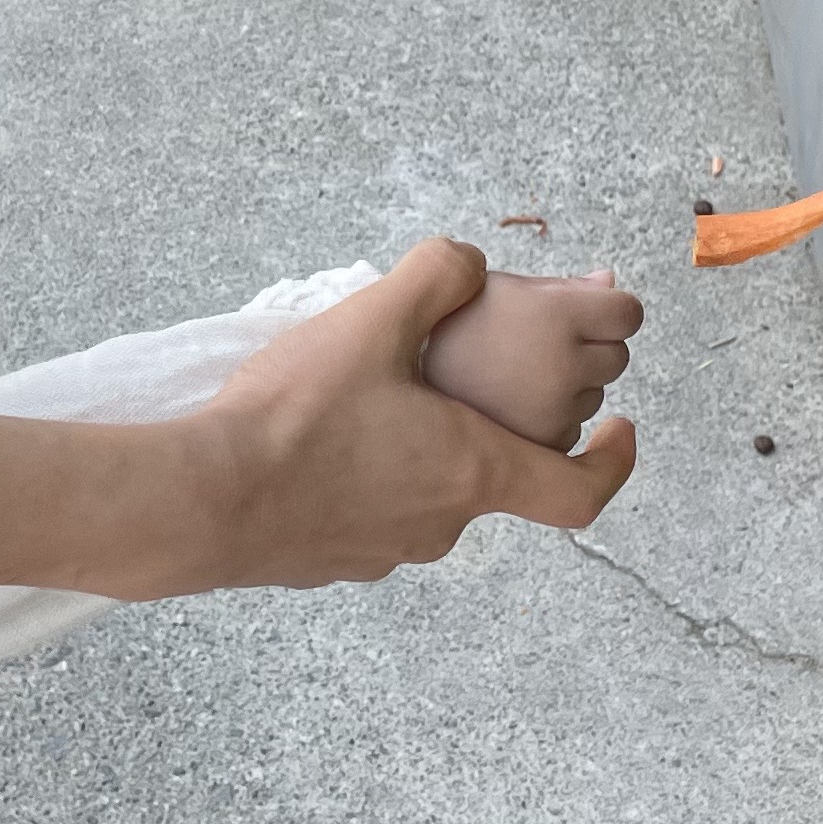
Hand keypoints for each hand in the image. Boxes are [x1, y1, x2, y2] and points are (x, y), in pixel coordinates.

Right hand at [142, 240, 635, 595]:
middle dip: (482, 424)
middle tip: (448, 371)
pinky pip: (369, 514)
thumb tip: (469, 261)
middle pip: (490, 475)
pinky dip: (365, 478)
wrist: (202, 501)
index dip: (615, 462)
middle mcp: (440, 524)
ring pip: (425, 494)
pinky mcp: (331, 563)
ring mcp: (384, 552)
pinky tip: (316, 437)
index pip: (578, 492)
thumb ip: (434, 277)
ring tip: (368, 397)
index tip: (620, 428)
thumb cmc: (295, 417)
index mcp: (471, 469)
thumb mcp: (369, 322)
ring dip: (418, 449)